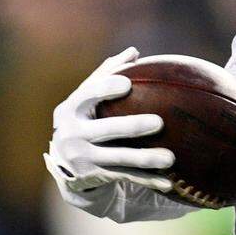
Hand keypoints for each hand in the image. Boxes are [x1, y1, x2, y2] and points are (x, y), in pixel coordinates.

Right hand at [44, 47, 175, 193]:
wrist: (65, 162)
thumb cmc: (85, 117)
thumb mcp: (87, 98)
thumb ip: (108, 74)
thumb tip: (134, 51)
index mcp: (71, 108)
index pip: (87, 94)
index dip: (106, 88)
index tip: (127, 84)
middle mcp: (73, 134)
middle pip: (105, 129)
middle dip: (131, 127)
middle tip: (159, 122)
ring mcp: (83, 158)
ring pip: (119, 158)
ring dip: (146, 159)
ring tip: (171, 158)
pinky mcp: (95, 176)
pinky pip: (126, 177)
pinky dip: (147, 179)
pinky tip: (168, 183)